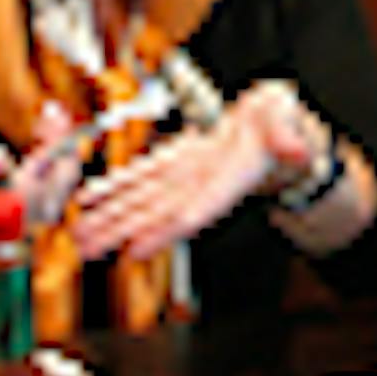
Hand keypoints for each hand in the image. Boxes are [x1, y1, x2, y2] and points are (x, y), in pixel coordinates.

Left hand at [68, 82, 298, 261]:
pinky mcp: (172, 160)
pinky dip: (111, 186)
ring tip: (78, 233)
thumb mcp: (289, 125)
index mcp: (226, 182)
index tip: (135, 250)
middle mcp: (199, 186)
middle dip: (119, 232)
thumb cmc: (280, 125)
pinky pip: (137, 174)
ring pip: (139, 199)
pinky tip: (87, 196)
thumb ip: (290, 140)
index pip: (192, 212)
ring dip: (107, 216)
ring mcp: (182, 175)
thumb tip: (299, 151)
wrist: (270, 125)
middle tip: (85, 249)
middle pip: (154, 214)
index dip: (163, 232)